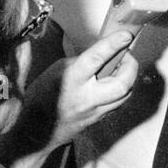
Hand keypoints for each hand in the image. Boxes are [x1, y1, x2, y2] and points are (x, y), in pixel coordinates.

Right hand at [0, 30, 137, 167]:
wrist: (35, 132)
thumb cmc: (42, 97)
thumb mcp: (56, 70)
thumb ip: (81, 61)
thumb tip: (101, 55)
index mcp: (72, 80)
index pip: (97, 58)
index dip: (114, 44)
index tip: (126, 35)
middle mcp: (87, 98)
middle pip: (122, 83)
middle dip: (131, 65)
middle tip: (126, 54)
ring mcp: (95, 111)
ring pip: (125, 94)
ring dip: (129, 77)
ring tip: (122, 66)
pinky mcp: (99, 119)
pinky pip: (118, 102)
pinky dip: (121, 89)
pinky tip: (114, 81)